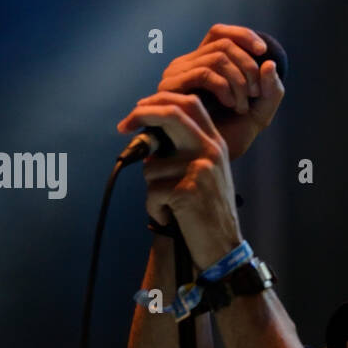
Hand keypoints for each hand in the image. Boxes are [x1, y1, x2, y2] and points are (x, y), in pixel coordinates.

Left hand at [116, 92, 241, 268]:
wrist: (223, 247)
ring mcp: (200, 169)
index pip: (190, 105)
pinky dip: (154, 208)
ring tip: (171, 206)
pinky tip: (171, 217)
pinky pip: (152, 191)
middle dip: (142, 114)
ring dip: (152, 189)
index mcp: (216, 144)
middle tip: (123, 126)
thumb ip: (184, 153)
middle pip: (172, 114)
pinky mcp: (187, 190)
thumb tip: (149, 141)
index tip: (139, 110)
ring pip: (153, 165)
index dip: (161, 101)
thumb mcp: (205, 175)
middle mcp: (211, 151)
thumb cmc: (208, 214)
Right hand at [155, 24, 284, 158]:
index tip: (263, 52)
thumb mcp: (260, 111)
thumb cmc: (231, 136)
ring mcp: (177, 74)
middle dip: (248, 67)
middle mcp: (187, 65)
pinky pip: (205, 73)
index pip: (219, 33)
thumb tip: (268, 63)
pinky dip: (225, 87)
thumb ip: (270, 89)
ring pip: (217, 58)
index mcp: (203, 64)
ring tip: (242, 105)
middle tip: (256, 94)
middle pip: (223, 45)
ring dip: (239, 81)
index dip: (242, 35)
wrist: (208, 162)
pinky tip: (230, 104)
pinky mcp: (171, 88)